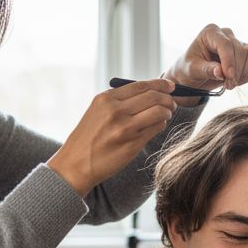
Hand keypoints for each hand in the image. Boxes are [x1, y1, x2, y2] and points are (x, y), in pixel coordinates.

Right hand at [48, 78, 176, 196]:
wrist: (76, 163)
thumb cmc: (90, 136)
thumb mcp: (98, 110)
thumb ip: (120, 100)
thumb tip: (151, 91)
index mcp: (106, 99)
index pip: (141, 85)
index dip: (160, 84)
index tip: (170, 86)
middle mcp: (116, 111)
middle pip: (154, 97)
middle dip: (168, 98)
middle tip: (171, 102)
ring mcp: (125, 128)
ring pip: (159, 112)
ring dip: (167, 112)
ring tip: (166, 114)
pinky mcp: (132, 144)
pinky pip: (156, 129)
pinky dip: (161, 124)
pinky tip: (157, 125)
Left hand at [163, 23, 247, 102]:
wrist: (195, 75)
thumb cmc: (190, 69)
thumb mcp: (192, 70)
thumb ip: (206, 70)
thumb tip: (220, 72)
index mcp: (210, 32)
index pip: (225, 44)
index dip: (229, 61)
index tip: (229, 77)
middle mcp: (226, 34)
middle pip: (239, 50)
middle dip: (235, 71)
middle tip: (227, 86)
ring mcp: (237, 42)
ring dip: (244, 73)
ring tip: (230, 84)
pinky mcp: (245, 53)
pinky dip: (247, 75)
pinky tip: (235, 81)